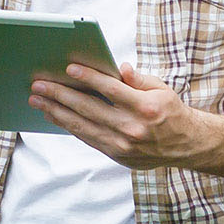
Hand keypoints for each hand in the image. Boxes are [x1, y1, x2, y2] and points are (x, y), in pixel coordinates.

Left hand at [30, 63, 223, 170]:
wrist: (185, 145)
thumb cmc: (170, 111)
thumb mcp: (161, 89)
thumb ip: (138, 79)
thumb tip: (120, 69)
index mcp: (146, 107)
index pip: (111, 89)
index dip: (89, 77)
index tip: (69, 68)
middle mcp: (133, 127)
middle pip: (89, 108)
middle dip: (60, 95)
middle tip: (39, 85)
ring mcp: (123, 145)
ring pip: (82, 126)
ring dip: (57, 112)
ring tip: (38, 101)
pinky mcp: (117, 155)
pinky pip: (87, 138)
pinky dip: (69, 126)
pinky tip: (55, 115)